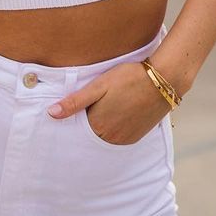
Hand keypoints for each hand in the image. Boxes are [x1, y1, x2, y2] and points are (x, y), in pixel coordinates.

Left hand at [46, 60, 172, 144]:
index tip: (76, 107)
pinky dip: (116, 127)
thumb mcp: (98, 85)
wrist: (163, 80)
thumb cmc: (128, 78)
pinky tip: (118, 111)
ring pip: (106, 135)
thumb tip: (51, 114)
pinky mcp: (138, 136)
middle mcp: (111, 137)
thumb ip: (75, 102)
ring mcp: (126, 138)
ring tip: (108, 106)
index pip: (78, 128)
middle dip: (88, 121)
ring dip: (103, 125)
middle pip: (92, 133)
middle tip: (94, 103)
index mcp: (98, 125)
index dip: (75, 117)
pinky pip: (120, 136)